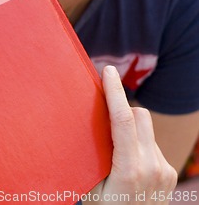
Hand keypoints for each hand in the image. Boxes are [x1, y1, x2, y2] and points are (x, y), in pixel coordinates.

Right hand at [89, 65, 177, 203]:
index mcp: (129, 169)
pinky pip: (153, 143)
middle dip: (124, 109)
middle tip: (106, 114)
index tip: (108, 71)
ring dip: (132, 128)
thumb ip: (93, 155)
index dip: (115, 91)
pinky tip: (131, 161)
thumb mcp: (91, 185)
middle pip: (139, 115)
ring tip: (118, 149)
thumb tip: (86, 121)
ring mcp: (164, 170)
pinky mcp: (170, 173)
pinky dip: (140, 143)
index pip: (124, 120)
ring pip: (147, 128)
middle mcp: (151, 167)